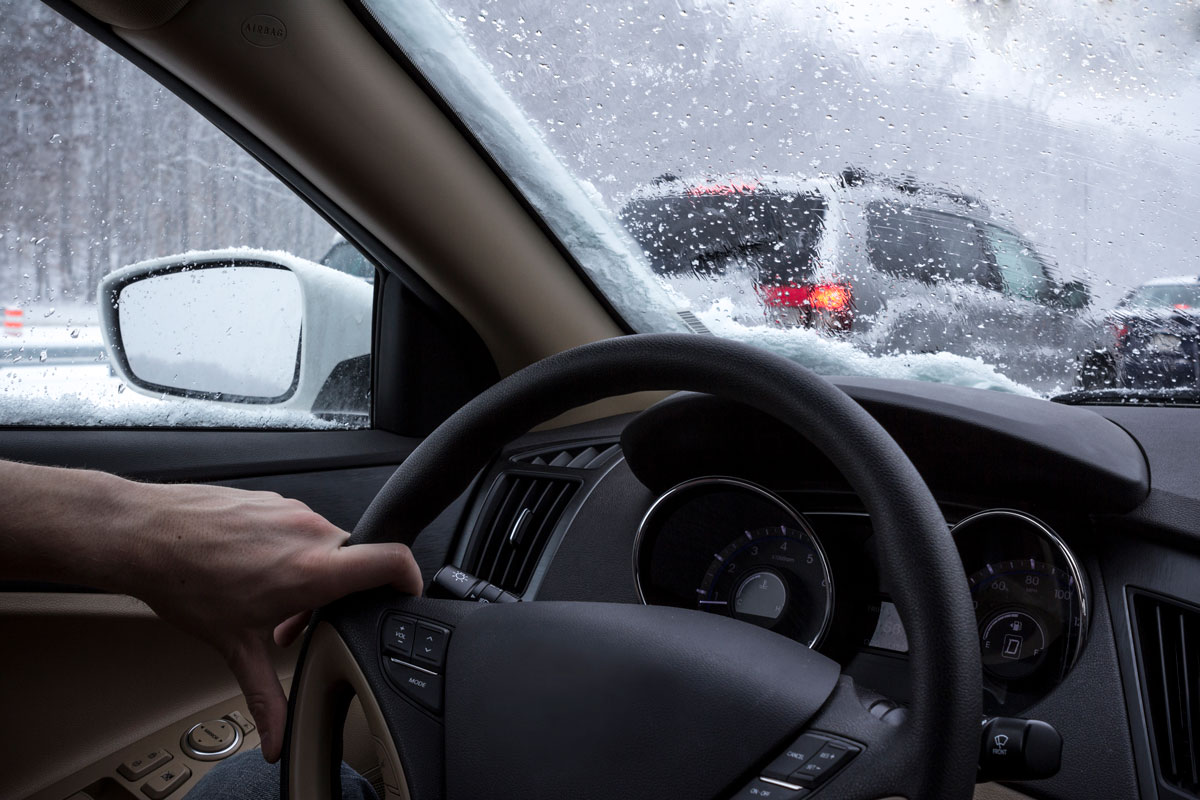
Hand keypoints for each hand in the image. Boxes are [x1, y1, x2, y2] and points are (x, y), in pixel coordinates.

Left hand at [122, 482, 422, 761]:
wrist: (145, 534)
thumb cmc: (187, 582)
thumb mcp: (234, 647)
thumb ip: (267, 697)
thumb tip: (277, 739)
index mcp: (313, 571)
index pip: (392, 561)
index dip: (412, 578)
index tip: (408, 594)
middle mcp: (310, 534)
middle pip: (354, 561)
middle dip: (338, 593)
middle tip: (302, 618)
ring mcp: (292, 512)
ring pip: (324, 545)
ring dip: (310, 572)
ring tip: (269, 596)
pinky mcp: (274, 500)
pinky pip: (298, 527)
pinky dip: (288, 550)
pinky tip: (252, 570)